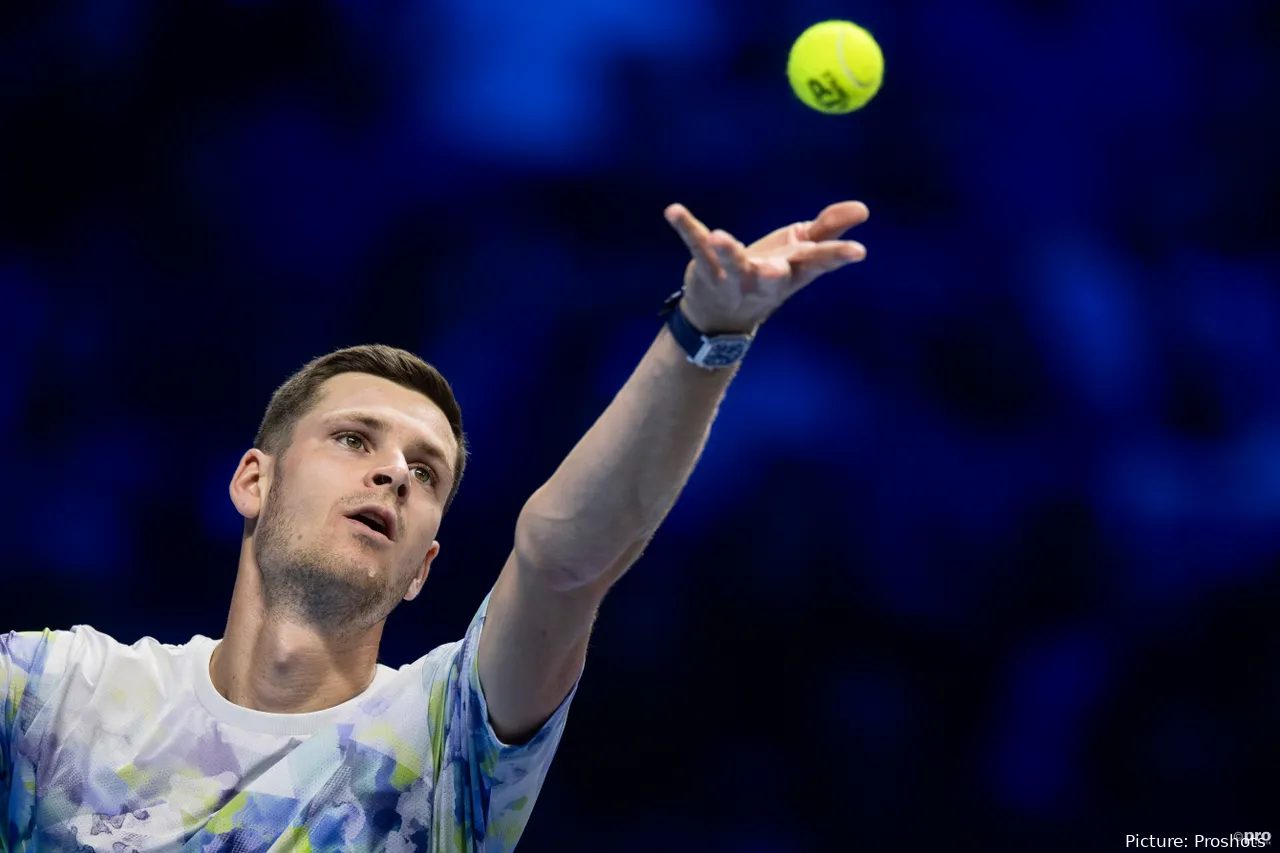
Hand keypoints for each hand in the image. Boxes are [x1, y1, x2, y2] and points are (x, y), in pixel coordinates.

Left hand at [664, 201, 868, 334]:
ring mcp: (733, 278)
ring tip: (720, 236)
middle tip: (777, 270)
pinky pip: (696, 245)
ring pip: (732, 264)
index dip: (838, 256)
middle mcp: (764, 280)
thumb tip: (862, 208)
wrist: (721, 315)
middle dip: (775, 274)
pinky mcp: (705, 269)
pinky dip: (686, 227)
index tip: (858, 251)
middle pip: (774, 277)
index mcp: (793, 273)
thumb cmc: (769, 274)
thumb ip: (828, 227)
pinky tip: (673, 211)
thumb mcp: (800, 251)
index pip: (819, 263)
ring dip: (727, 251)